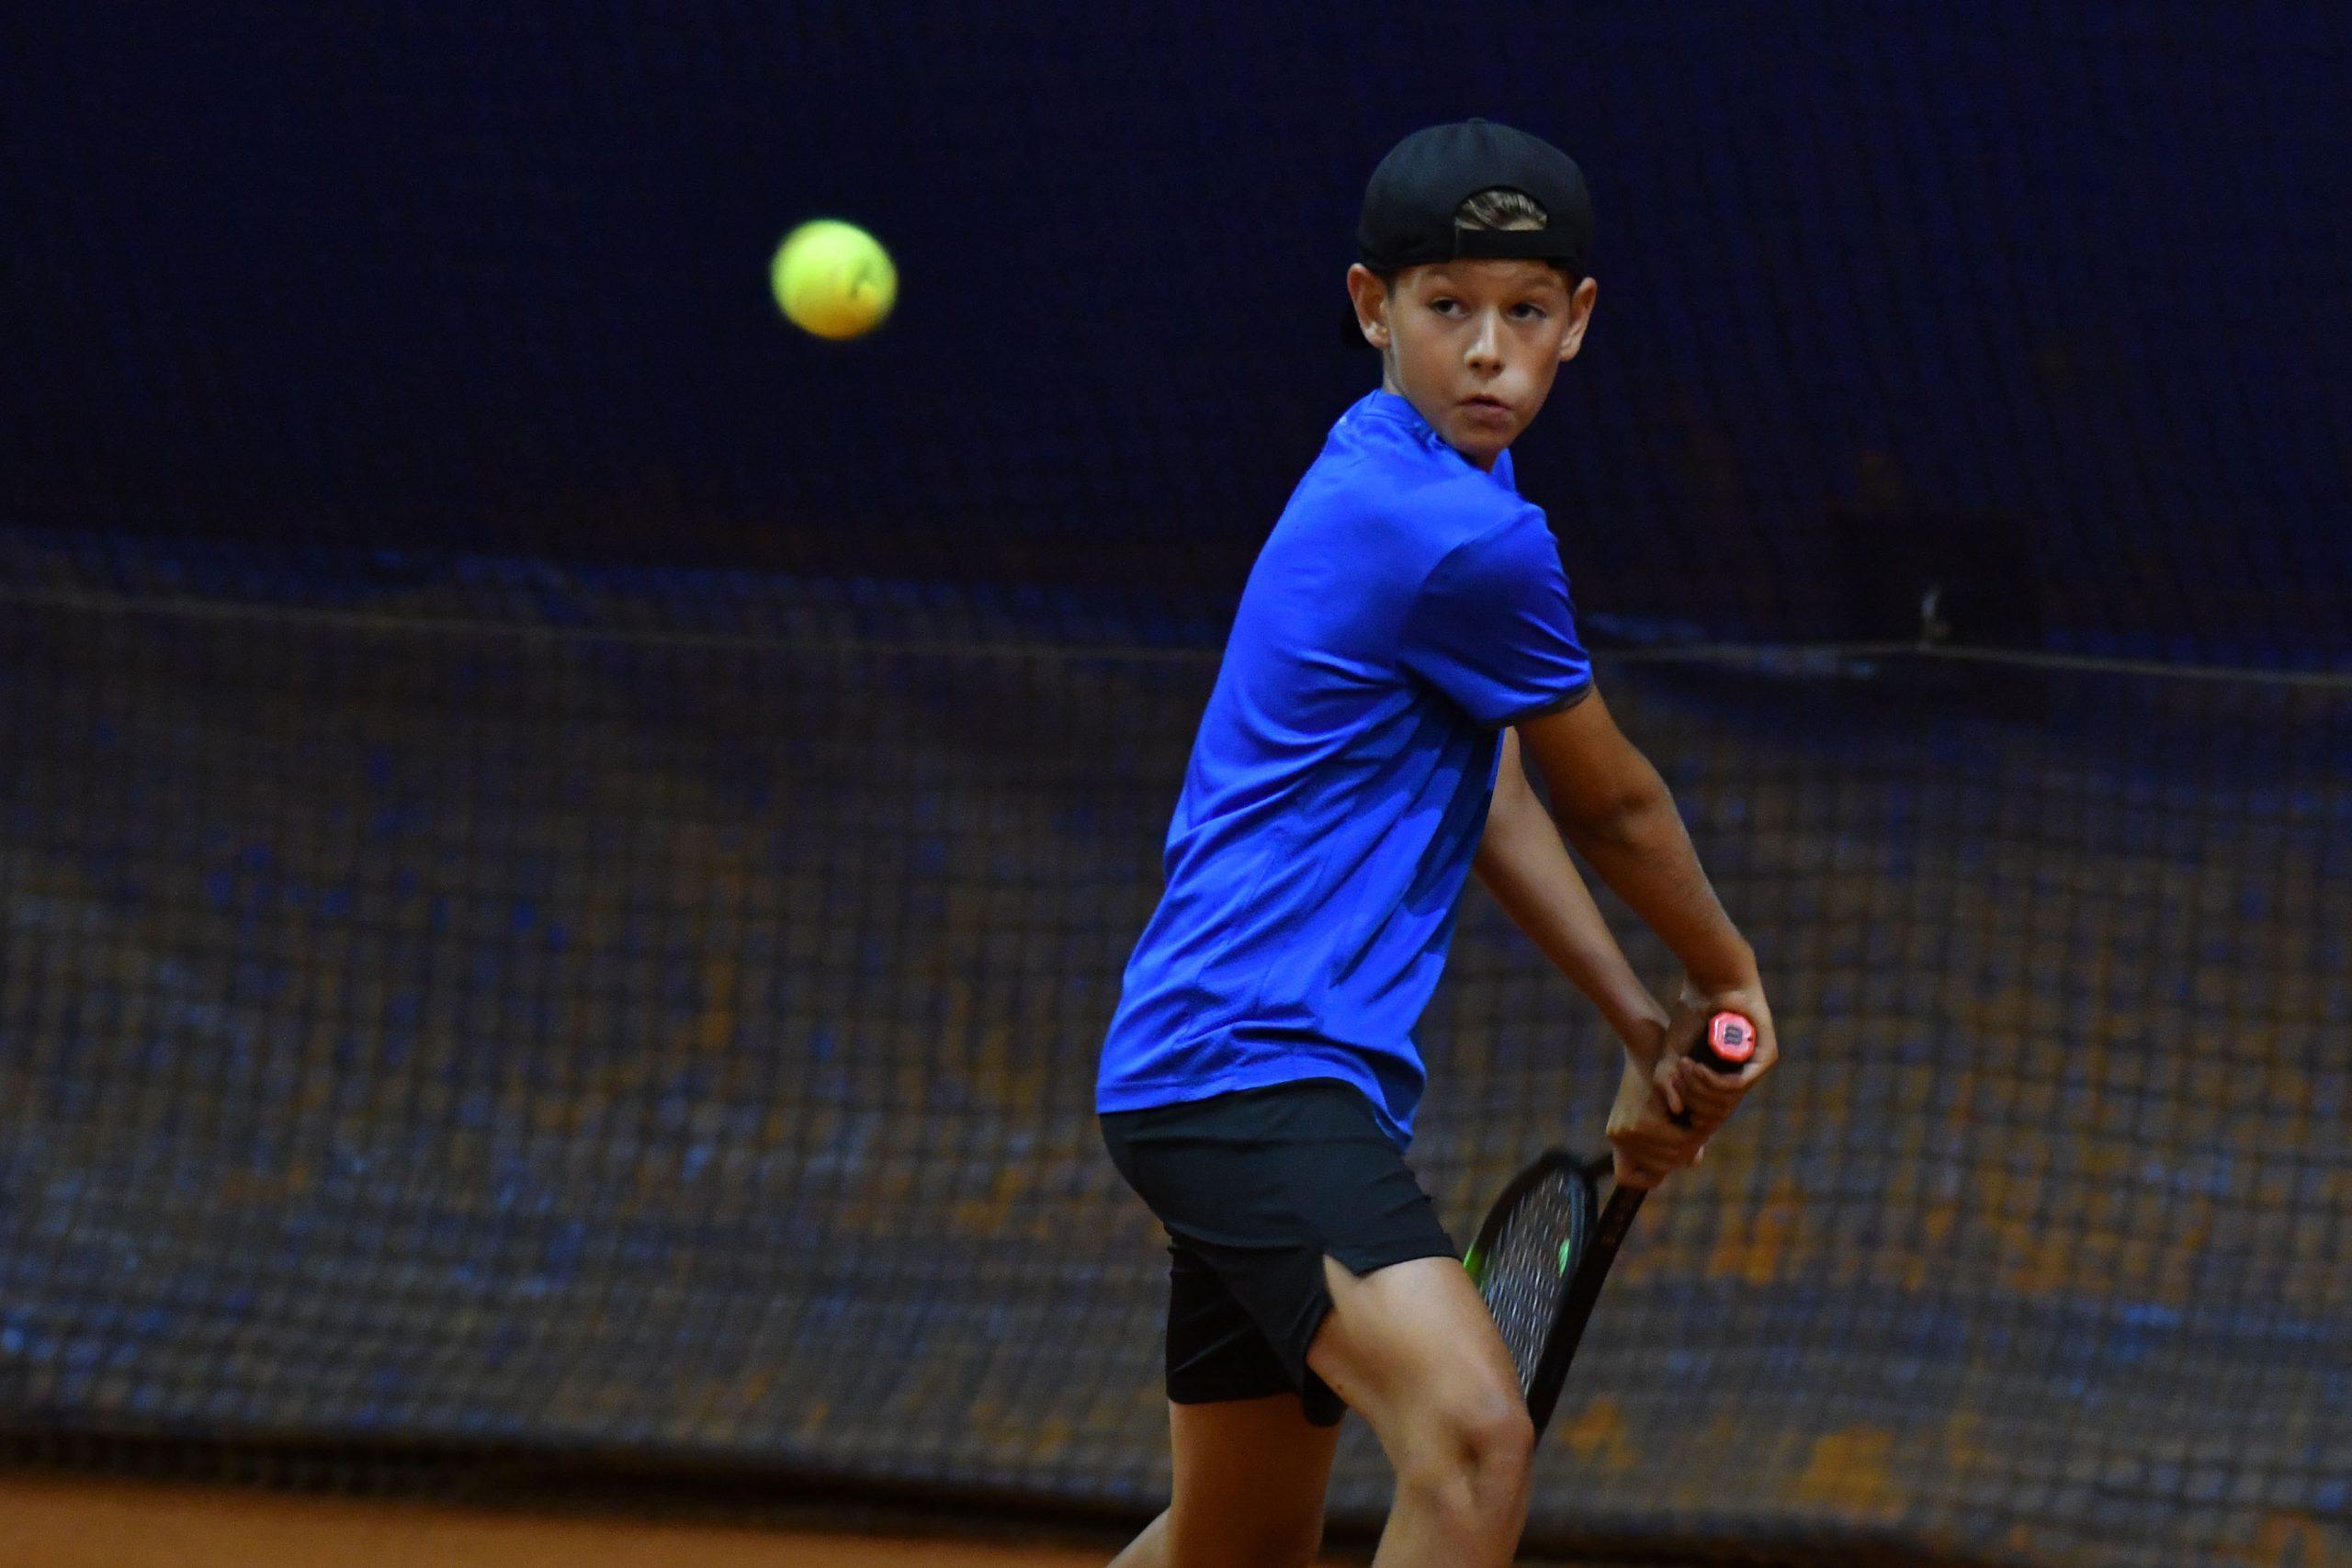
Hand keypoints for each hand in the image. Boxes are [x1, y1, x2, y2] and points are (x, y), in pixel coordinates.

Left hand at [1605, 1047, 1702, 1189]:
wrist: (1650, 1049)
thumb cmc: (1660, 1080)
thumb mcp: (1664, 1112)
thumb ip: (1676, 1139)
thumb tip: (1693, 1163)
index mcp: (1618, 1136)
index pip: (1627, 1176)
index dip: (1648, 1175)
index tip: (1663, 1165)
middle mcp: (1619, 1136)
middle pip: (1659, 1167)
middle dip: (1680, 1155)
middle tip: (1695, 1138)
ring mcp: (1628, 1132)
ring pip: (1670, 1156)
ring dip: (1688, 1145)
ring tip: (1698, 1129)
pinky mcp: (1644, 1124)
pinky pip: (1676, 1142)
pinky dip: (1690, 1134)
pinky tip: (1695, 1121)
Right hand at [1655, 977, 1777, 1137]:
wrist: (1712, 983)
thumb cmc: (1692, 1015)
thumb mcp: (1672, 1055)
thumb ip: (1668, 1083)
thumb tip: (1676, 1110)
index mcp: (1725, 1079)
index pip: (1712, 1112)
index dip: (1690, 1109)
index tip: (1672, 1090)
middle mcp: (1743, 1076)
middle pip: (1718, 1110)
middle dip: (1692, 1098)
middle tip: (1677, 1075)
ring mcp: (1756, 1068)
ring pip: (1728, 1099)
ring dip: (1700, 1088)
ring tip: (1685, 1067)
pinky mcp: (1766, 1058)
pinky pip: (1739, 1083)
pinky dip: (1715, 1082)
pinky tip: (1699, 1069)